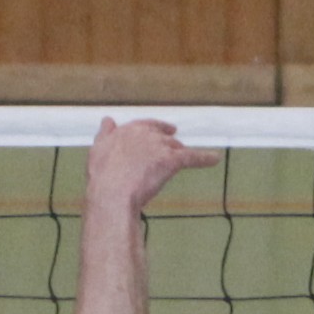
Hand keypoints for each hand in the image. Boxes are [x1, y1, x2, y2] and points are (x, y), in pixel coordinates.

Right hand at [87, 116, 220, 210]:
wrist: (113, 192)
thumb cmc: (103, 177)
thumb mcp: (98, 150)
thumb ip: (105, 134)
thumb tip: (108, 120)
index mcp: (128, 130)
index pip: (147, 125)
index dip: (157, 128)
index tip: (166, 129)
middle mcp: (145, 134)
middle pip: (164, 136)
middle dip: (170, 142)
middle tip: (177, 146)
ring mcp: (159, 146)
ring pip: (176, 147)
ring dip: (182, 152)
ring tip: (189, 157)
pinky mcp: (171, 160)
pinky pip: (192, 157)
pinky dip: (205, 157)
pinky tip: (215, 159)